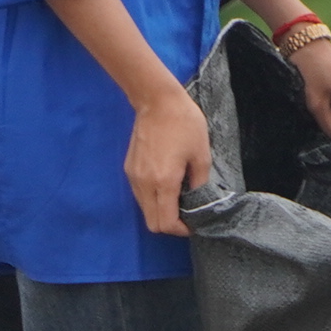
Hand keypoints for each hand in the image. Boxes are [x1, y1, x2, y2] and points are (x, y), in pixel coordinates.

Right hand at [123, 84, 212, 236]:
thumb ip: (199, 182)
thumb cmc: (184, 123)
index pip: (165, 222)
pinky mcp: (129, 169)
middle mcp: (144, 184)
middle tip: (186, 214)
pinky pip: (140, 195)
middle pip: (151, 222)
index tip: (192, 224)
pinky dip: (152, 198)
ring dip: (160, 211)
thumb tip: (198, 200)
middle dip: (170, 224)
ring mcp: (133, 177)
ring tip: (178, 197)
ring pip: (144, 209)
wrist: (157, 101)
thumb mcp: (201, 154)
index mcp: (163, 181)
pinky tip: (166, 184)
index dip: (180, 230)